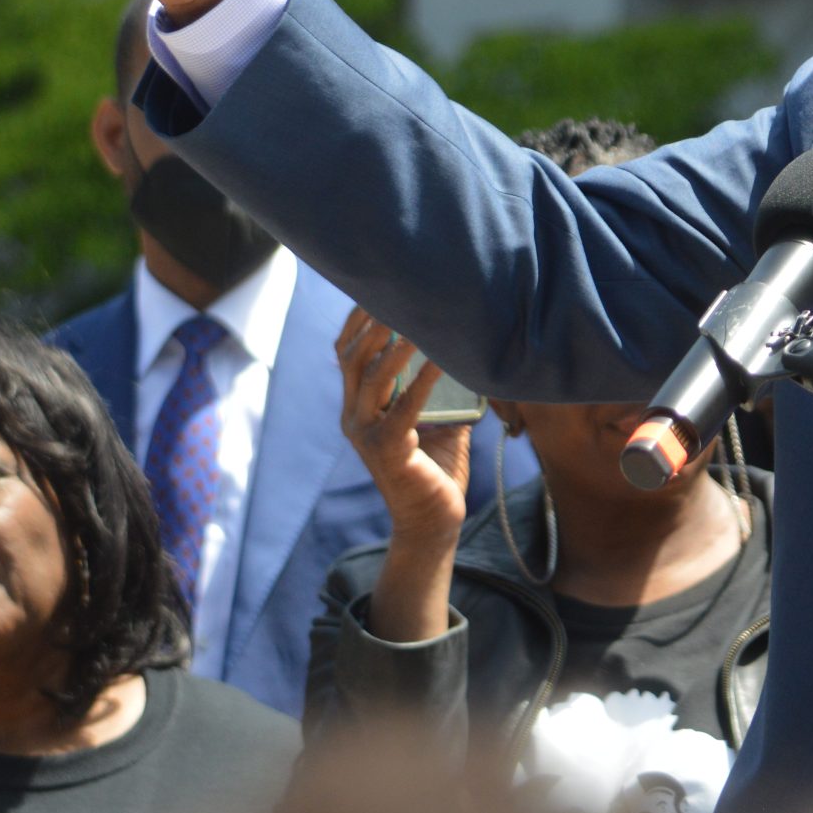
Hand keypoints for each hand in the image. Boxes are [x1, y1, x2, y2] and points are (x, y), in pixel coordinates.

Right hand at [336, 306, 472, 547]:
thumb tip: (466, 351)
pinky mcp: (388, 453)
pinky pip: (402, 409)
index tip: (377, 290)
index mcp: (360, 408)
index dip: (358, 322)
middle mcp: (355, 418)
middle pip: (352, 359)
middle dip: (372, 324)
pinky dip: (420, 382)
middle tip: (397, 295)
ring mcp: (366, 436)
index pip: (347, 355)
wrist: (434, 522)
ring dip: (394, 347)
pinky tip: (440, 362)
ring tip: (417, 323)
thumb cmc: (436, 469)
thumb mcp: (438, 420)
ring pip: (371, 379)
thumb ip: (441, 389)